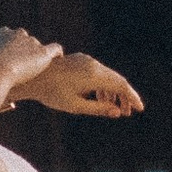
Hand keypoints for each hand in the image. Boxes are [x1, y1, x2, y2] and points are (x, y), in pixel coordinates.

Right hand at [0, 26, 67, 96]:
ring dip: (36, 57)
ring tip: (36, 71)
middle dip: (24, 52)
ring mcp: (32, 42)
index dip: (11, 47)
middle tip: (22, 67)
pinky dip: (57, 53)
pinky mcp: (43, 53)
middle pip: (25, 41)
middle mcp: (19, 34)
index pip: (9, 35)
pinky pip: (55, 49)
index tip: (10, 58)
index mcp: (3, 33)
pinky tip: (58, 59)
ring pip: (38, 48)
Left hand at [0, 44, 142, 117]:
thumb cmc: (52, 93)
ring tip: (116, 108)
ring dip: (114, 91)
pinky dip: (104, 85)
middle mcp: (92, 64)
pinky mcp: (80, 60)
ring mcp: (86, 60)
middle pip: (117, 79)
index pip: (121, 85)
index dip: (132, 97)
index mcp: (93, 75)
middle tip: (129, 112)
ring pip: (108, 75)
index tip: (139, 109)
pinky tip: (101, 98)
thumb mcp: (76, 105)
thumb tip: (118, 112)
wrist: (32, 77)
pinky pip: (98, 72)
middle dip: (124, 96)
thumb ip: (99, 108)